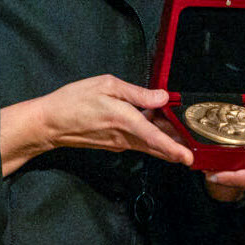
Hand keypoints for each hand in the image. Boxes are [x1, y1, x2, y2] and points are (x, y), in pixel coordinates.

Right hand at [0, 75, 192, 174]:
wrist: (49, 123)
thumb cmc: (75, 100)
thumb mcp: (106, 85)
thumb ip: (137, 92)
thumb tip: (162, 97)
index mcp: (125, 121)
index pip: (155, 138)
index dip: (174, 149)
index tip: (189, 159)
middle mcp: (124, 138)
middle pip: (157, 146)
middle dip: (177, 146)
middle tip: (195, 141)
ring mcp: (119, 144)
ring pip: (149, 145)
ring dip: (165, 140)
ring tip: (181, 130)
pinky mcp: (113, 144)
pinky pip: (138, 142)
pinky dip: (151, 137)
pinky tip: (156, 124)